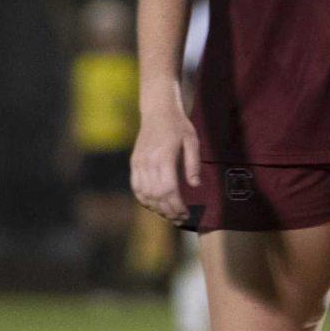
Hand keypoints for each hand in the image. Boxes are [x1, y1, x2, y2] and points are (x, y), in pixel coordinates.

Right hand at [129, 95, 196, 225]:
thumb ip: (193, 164)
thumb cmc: (178, 125)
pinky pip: (136, 186)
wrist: (157, 111)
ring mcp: (138, 163)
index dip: (176, 205)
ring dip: (156, 208)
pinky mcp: (134, 163)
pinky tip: (153, 206)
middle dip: (168, 211)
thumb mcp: (192, 141)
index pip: (168, 190)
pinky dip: (143, 199)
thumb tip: (194, 186)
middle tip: (179, 219)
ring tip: (168, 215)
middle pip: (156, 195)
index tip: (185, 214)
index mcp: (164, 157)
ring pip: (144, 194)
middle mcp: (148, 162)